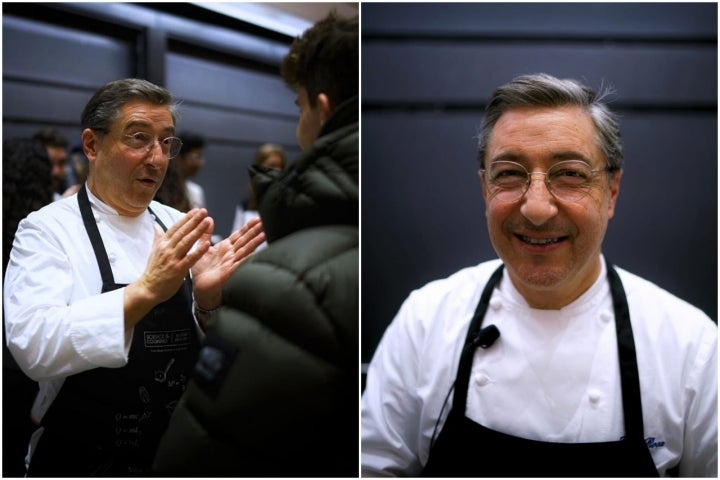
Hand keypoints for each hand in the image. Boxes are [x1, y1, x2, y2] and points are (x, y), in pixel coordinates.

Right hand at [124, 209, 212, 327]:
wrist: (148, 289)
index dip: (186, 218)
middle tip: (204, 211)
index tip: (196, 210)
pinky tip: (207, 244)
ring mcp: (172, 259)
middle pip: (182, 232)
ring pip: (186, 242)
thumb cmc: (153, 271)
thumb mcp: (154, 251)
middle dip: (194, 220)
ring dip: (198, 231)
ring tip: (207, 222)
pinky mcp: (177, 269)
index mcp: (162, 244)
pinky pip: (190, 259)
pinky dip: (198, 251)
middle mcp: (167, 249)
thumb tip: (156, 225)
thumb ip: (158, 238)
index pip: (176, 228)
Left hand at [191, 217, 265, 308]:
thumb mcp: (202, 248)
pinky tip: (255, 254)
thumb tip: (208, 219)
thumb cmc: (202, 271)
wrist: (200, 288)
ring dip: (255, 243)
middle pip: (245, 240)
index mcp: (225, 248)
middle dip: (255, 231)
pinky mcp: (230, 272)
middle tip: (264, 222)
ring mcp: (232, 263)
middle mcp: (231, 254)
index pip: (239, 235)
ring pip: (246, 250)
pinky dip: (247, 259)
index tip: (256, 219)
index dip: (248, 227)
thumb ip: (205, 234)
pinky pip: (240, 264)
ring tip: (265, 234)